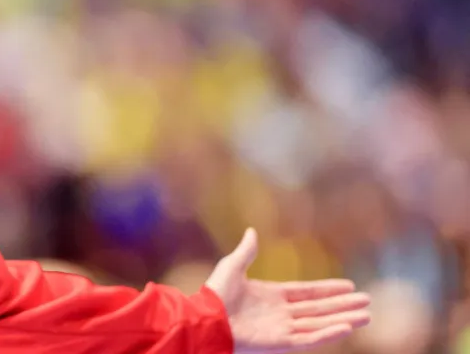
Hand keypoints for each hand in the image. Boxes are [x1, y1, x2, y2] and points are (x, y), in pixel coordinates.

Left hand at [205, 228, 370, 352]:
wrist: (205, 318)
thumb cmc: (215, 294)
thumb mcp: (232, 266)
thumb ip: (247, 251)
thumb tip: (251, 230)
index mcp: (271, 295)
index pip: (307, 293)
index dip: (328, 290)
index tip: (348, 285)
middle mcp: (280, 313)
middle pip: (319, 309)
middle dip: (343, 305)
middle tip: (367, 302)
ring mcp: (282, 329)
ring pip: (320, 324)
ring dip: (342, 319)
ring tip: (366, 315)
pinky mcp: (281, 343)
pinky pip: (310, 338)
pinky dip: (328, 333)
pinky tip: (346, 326)